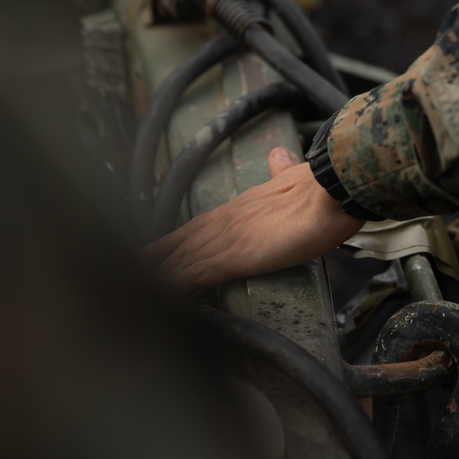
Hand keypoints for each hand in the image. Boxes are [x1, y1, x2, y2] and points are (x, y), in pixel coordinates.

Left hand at [144, 147, 365, 291]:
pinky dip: (171, 288)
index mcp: (241, 205)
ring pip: (178, 258)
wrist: (330, 190)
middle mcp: (226, 218)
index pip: (200, 224)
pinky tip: (156, 301)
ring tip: (131, 291)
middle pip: (178, 241)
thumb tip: (279, 156)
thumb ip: (282, 170)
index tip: (161, 248)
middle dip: (154, 257)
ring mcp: (224, 237)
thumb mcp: (295, 176)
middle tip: (128, 272)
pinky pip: (191, 276)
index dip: (178, 238)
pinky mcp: (230, 256)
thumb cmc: (322, 188)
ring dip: (155, 274)